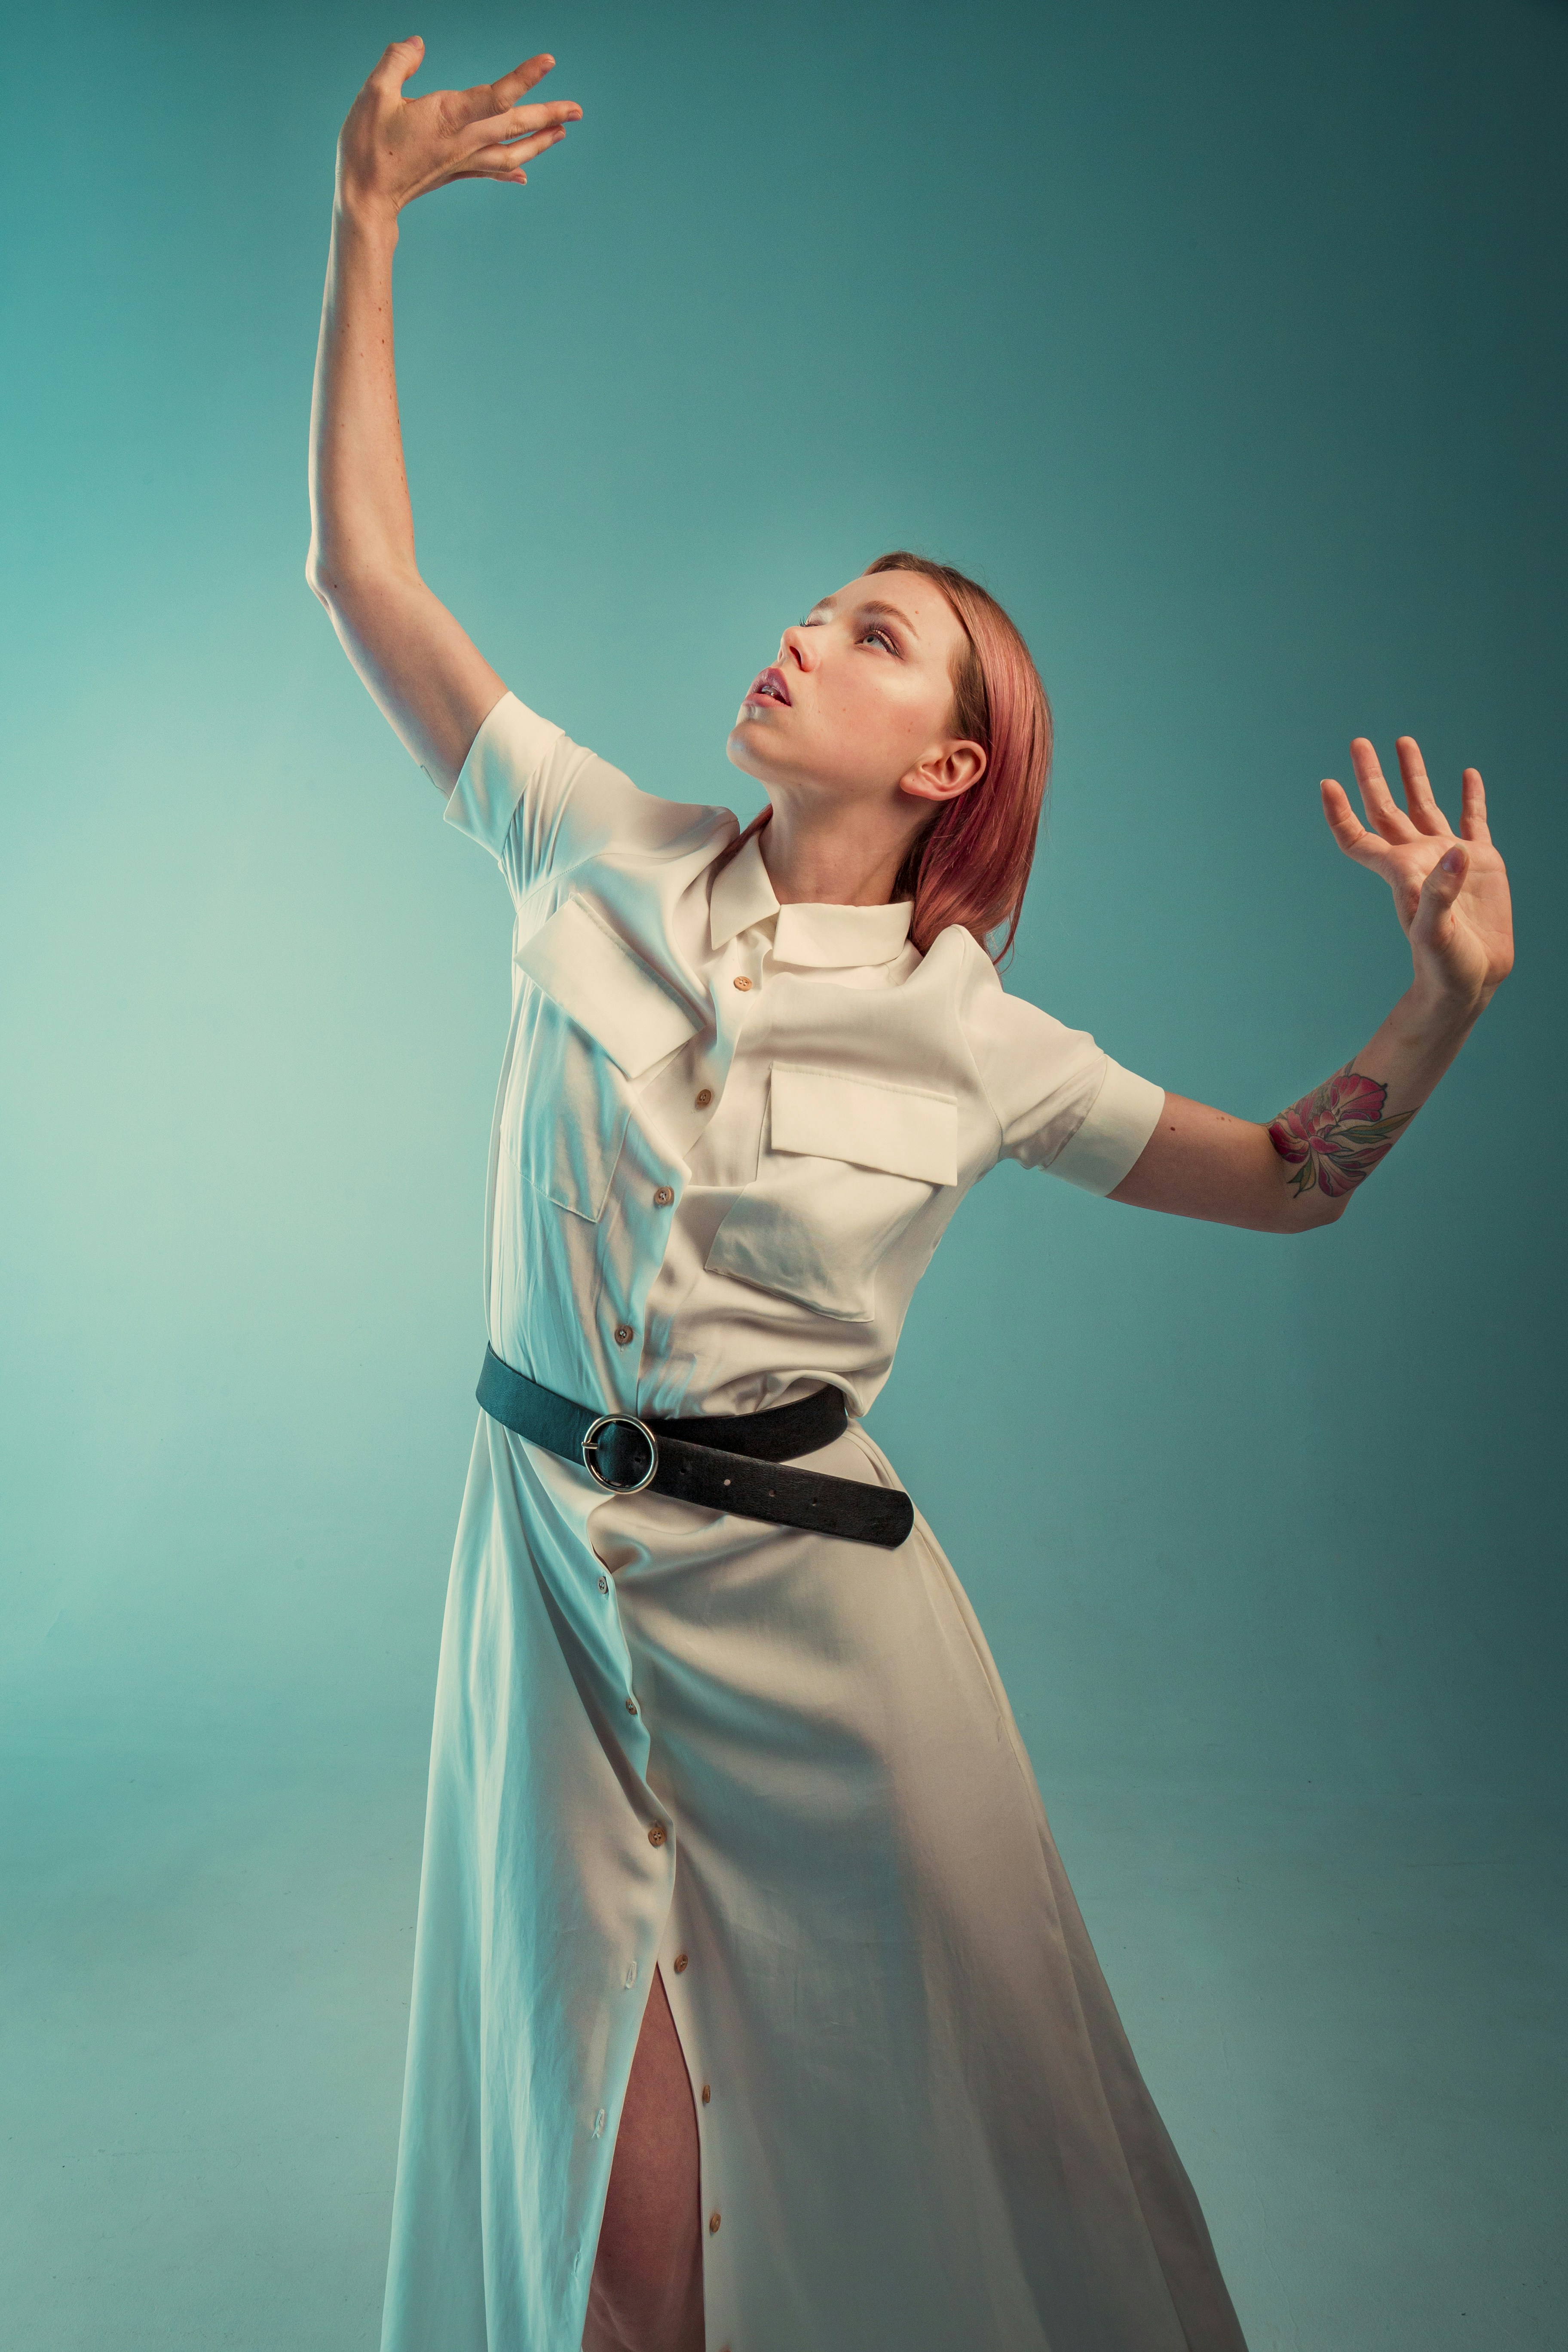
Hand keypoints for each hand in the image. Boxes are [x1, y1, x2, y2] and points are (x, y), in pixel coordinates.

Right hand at [335, 38, 580, 220]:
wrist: (366, 200)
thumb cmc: (367, 147)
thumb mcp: (374, 93)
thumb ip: (398, 61)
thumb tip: (417, 43)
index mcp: (449, 116)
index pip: (497, 94)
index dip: (525, 77)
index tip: (549, 62)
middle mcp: (464, 140)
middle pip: (516, 126)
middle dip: (549, 114)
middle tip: (578, 108)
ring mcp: (463, 160)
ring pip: (511, 152)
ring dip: (540, 142)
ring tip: (562, 132)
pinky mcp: (455, 173)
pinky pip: (491, 172)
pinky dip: (511, 172)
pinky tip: (525, 175)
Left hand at [1321, 736, 1513, 1012]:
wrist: (1473, 979)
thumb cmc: (1444, 965)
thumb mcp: (1436, 933)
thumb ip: (1440, 894)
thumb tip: (1455, 853)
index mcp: (1398, 873)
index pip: (1358, 836)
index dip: (1340, 812)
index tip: (1327, 783)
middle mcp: (1418, 858)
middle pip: (1386, 809)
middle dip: (1371, 776)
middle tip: (1358, 742)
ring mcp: (1448, 858)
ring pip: (1425, 805)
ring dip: (1413, 775)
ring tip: (1403, 741)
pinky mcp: (1482, 862)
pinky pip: (1473, 820)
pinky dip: (1471, 797)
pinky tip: (1467, 774)